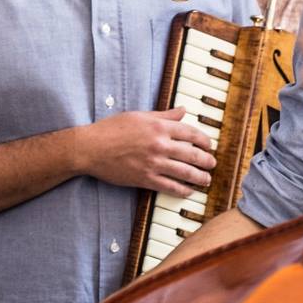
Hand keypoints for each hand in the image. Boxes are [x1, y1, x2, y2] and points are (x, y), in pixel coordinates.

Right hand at [77, 108, 215, 194]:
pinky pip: (170, 187)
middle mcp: (159, 145)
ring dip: (200, 178)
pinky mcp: (145, 179)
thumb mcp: (139, 116)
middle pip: (193, 154)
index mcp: (159, 127)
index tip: (209, 146)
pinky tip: (188, 191)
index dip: (204, 141)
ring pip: (185, 172)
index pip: (191, 133)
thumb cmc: (110, 129)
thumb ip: (164, 115)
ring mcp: (153, 163)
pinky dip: (182, 190)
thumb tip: (183, 111)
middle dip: (207, 161)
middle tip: (212, 164)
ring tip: (206, 180)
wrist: (90, 148)